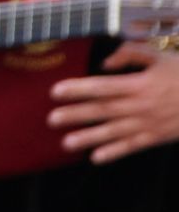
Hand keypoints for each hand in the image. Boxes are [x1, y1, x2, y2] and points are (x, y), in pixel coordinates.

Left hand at [48, 43, 178, 163]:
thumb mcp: (160, 56)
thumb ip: (131, 53)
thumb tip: (105, 64)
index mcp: (140, 84)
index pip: (102, 87)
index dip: (77, 89)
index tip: (55, 91)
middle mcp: (141, 106)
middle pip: (102, 111)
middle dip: (75, 115)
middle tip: (51, 119)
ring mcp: (149, 123)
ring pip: (114, 132)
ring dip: (89, 138)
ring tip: (66, 142)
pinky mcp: (157, 137)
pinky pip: (133, 146)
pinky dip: (114, 152)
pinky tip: (96, 158)